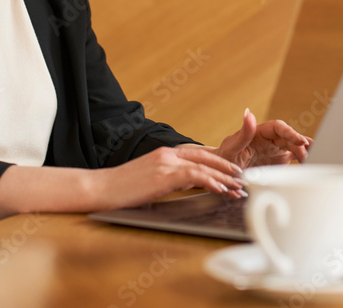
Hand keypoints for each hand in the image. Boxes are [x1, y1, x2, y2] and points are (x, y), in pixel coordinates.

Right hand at [92, 145, 245, 209]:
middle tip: (243, 179)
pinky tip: (222, 190)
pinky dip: (211, 182)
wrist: (99, 188)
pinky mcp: (163, 175)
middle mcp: (167, 154)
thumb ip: (167, 179)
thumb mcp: (149, 180)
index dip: (218, 162)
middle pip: (206, 157)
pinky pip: (195, 176)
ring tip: (239, 187)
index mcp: (164, 153)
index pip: (198, 154)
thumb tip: (184, 187)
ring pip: (204, 166)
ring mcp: (165, 162)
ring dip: (225, 177)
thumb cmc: (121, 189)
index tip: (232, 172)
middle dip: (227, 168)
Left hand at [213, 109, 310, 168]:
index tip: (300, 140)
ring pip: (295, 147)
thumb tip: (248, 112)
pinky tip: (312, 164)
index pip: (279, 128)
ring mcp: (276, 150)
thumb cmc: (225, 158)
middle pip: (290, 138)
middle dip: (301, 145)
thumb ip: (242, 133)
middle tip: (311, 152)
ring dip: (306, 152)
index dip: (291, 133)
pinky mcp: (280, 161)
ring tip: (317, 157)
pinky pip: (294, 158)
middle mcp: (270, 139)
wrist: (224, 173)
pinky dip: (304, 160)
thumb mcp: (231, 147)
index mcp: (260, 132)